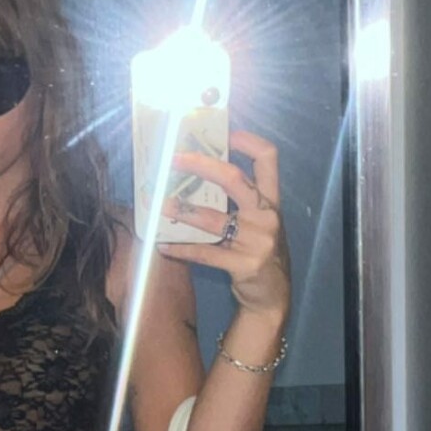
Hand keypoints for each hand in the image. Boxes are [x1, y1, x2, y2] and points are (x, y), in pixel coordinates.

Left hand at [155, 127, 290, 319]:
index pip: (268, 158)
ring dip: (180, 210)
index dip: (247, 141)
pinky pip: (205, 253)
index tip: (224, 133)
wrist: (272, 297)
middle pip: (233, 178)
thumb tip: (198, 176)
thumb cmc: (260, 252)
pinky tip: (164, 246)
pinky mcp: (245, 264)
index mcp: (272, 201)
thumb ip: (240, 202)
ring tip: (157, 205)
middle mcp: (267, 216)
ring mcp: (258, 240)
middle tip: (173, 159)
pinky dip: (182, 248)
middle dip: (200, 164)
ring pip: (212, 218)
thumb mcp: (259, 223)